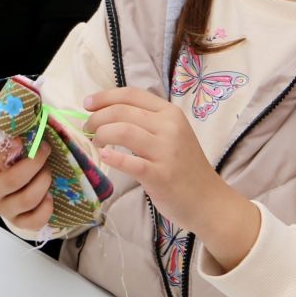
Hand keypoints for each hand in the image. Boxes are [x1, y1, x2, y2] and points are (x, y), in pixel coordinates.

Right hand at [0, 138, 54, 236]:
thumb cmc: (10, 163)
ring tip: (46, 172)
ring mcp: (2, 209)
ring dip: (44, 181)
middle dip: (36, 162)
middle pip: (14, 179)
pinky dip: (47, 207)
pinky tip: (48, 196)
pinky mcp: (17, 222)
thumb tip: (32, 129)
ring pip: (28, 199)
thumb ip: (14, 139)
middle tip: (45, 151)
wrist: (9, 190)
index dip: (0, 149)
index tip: (20, 140)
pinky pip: (35, 220)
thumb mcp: (7, 150)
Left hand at [84, 87, 259, 267]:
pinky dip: (113, 157)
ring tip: (95, 143)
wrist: (208, 201)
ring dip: (100, 135)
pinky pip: (130, 162)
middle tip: (87, 129)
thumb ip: (147, 122)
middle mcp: (170, 127)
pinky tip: (104, 156)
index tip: (87, 104)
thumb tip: (107, 113)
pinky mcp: (160, 175)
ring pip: (122, 131)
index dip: (105, 97)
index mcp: (170, 113)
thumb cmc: (184, 168)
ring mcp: (166, 151)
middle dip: (96, 118)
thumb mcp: (172, 134)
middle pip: (122, 111)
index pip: (131, 95)